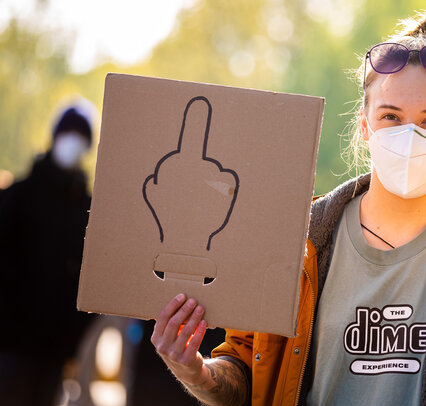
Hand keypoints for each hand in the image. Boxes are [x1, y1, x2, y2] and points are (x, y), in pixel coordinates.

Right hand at [142, 96, 238, 252]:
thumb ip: (159, 176)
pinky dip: (224, 191)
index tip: (202, 100)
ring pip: (216, 173)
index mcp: (178, 164)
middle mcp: (199, 167)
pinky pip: (228, 182)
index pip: (189, 137)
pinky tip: (214, 204)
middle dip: (200, 175)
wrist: (185, 242)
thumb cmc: (168, 217)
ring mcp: (217, 177)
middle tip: (192, 198)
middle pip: (203, 162)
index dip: (196, 119)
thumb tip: (160, 176)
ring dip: (212, 185)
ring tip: (201, 206)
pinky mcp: (229, 187)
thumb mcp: (154, 192)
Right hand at [151, 293, 208, 385]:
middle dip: (184, 310)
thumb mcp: (169, 337)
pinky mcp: (186, 360)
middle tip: (193, 301)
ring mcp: (173, 354)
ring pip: (185, 331)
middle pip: (173, 323)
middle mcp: (162, 346)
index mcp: (156, 338)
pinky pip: (194, 342)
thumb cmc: (178, 346)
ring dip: (194, 318)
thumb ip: (172, 324)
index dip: (173, 305)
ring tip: (201, 309)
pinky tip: (204, 322)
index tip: (182, 296)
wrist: (186, 370)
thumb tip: (183, 302)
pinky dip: (200, 331)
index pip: (163, 318)